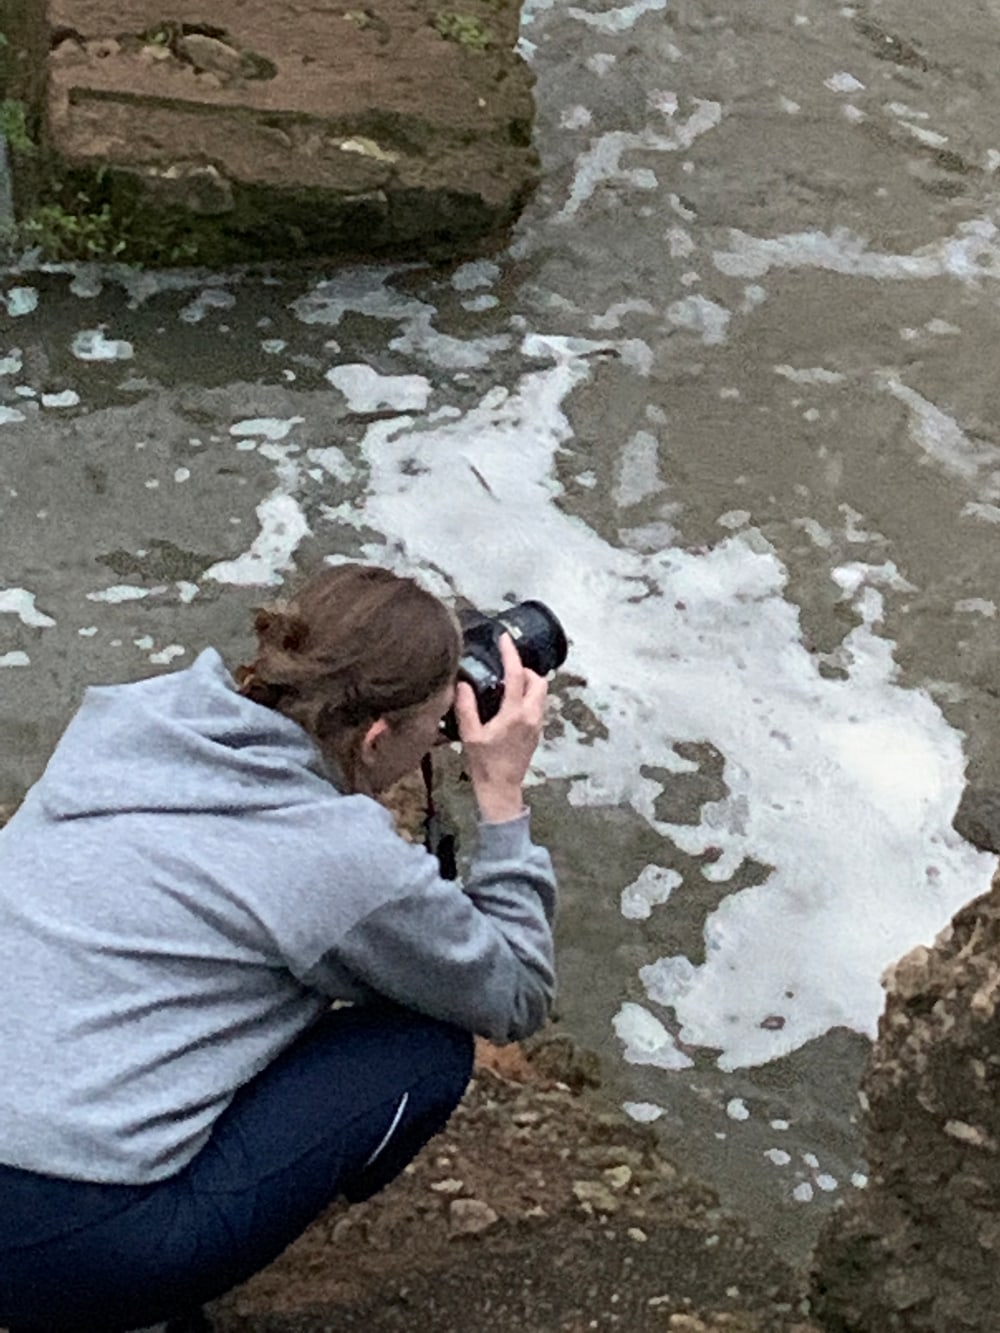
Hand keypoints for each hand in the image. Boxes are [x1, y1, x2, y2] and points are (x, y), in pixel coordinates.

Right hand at [454, 633, 547, 822]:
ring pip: (542, 693)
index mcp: (515, 714)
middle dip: (526, 669)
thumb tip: (463, 684)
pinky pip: (539, 706)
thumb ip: (466, 707)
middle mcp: (531, 716)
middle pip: (539, 681)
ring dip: (529, 683)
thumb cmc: (485, 764)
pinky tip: (511, 703)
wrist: (501, 788)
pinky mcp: (537, 733)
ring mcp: (537, 725)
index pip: (518, 675)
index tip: (504, 639)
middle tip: (507, 667)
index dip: (511, 653)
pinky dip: (529, 696)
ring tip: (508, 684)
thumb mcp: (470, 734)